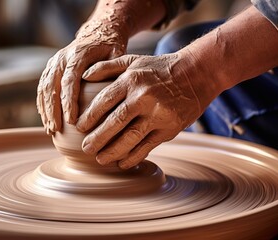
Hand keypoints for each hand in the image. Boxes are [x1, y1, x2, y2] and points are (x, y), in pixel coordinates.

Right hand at [36, 20, 127, 134]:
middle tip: (56, 129)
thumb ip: (111, 71)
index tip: (71, 121)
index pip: (70, 80)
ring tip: (50, 129)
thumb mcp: (116, 55)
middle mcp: (62, 57)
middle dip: (52, 110)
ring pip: (44, 87)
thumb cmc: (111, 47)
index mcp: (78, 54)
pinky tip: (46, 120)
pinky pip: (42, 87)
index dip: (68, 101)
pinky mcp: (50, 68)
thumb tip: (104, 92)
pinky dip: (42, 104)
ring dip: (45, 109)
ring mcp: (54, 62)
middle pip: (52, 86)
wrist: (99, 31)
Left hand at [77, 53, 217, 168]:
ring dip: (113, 151)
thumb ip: (107, 67)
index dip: (90, 116)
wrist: (197, 74)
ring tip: (100, 159)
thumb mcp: (133, 60)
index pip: (105, 100)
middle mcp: (144, 97)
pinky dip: (134, 156)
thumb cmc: (159, 68)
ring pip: (131, 137)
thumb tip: (83, 77)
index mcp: (132, 80)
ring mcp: (158, 114)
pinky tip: (122, 163)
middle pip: (116, 122)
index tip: (79, 127)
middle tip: (85, 149)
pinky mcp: (170, 128)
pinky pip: (148, 146)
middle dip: (98, 138)